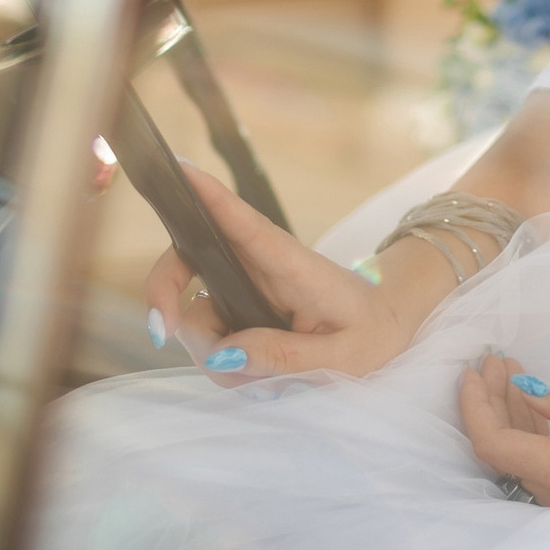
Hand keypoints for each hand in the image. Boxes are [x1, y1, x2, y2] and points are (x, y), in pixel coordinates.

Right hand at [143, 161, 416, 384]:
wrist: (388, 324)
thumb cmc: (373, 331)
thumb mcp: (343, 358)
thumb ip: (286, 356)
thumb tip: (223, 355)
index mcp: (293, 265)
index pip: (247, 224)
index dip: (210, 197)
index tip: (179, 168)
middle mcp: (261, 267)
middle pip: (190, 258)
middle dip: (164, 291)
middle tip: (161, 331)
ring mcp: (248, 288)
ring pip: (196, 311)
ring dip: (209, 351)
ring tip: (262, 380)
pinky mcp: (244, 310)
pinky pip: (211, 335)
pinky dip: (221, 362)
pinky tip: (257, 377)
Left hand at [457, 353, 549, 514]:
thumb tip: (527, 390)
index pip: (494, 446)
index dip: (473, 408)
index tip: (469, 372)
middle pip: (503, 450)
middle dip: (491, 401)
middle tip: (494, 359)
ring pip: (522, 456)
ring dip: (511, 413)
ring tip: (510, 370)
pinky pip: (542, 464)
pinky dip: (532, 430)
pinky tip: (535, 401)